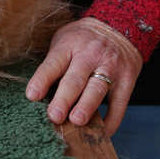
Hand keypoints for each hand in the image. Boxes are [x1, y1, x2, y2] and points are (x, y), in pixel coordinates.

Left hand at [26, 17, 142, 136]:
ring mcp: (110, 67)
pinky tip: (102, 132)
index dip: (42, 79)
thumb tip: (40, 96)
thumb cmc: (82, 39)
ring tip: (76, 121)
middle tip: (54, 116)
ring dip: (87, 106)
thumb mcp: (64, 41)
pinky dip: (112, 120)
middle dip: (64, 98)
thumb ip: (54, 64)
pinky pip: (119, 103)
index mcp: (69, 44)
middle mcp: (90, 55)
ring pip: (97, 89)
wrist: (119, 26)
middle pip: (76, 78)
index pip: (53, 63)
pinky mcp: (127, 79)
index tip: (32, 96)